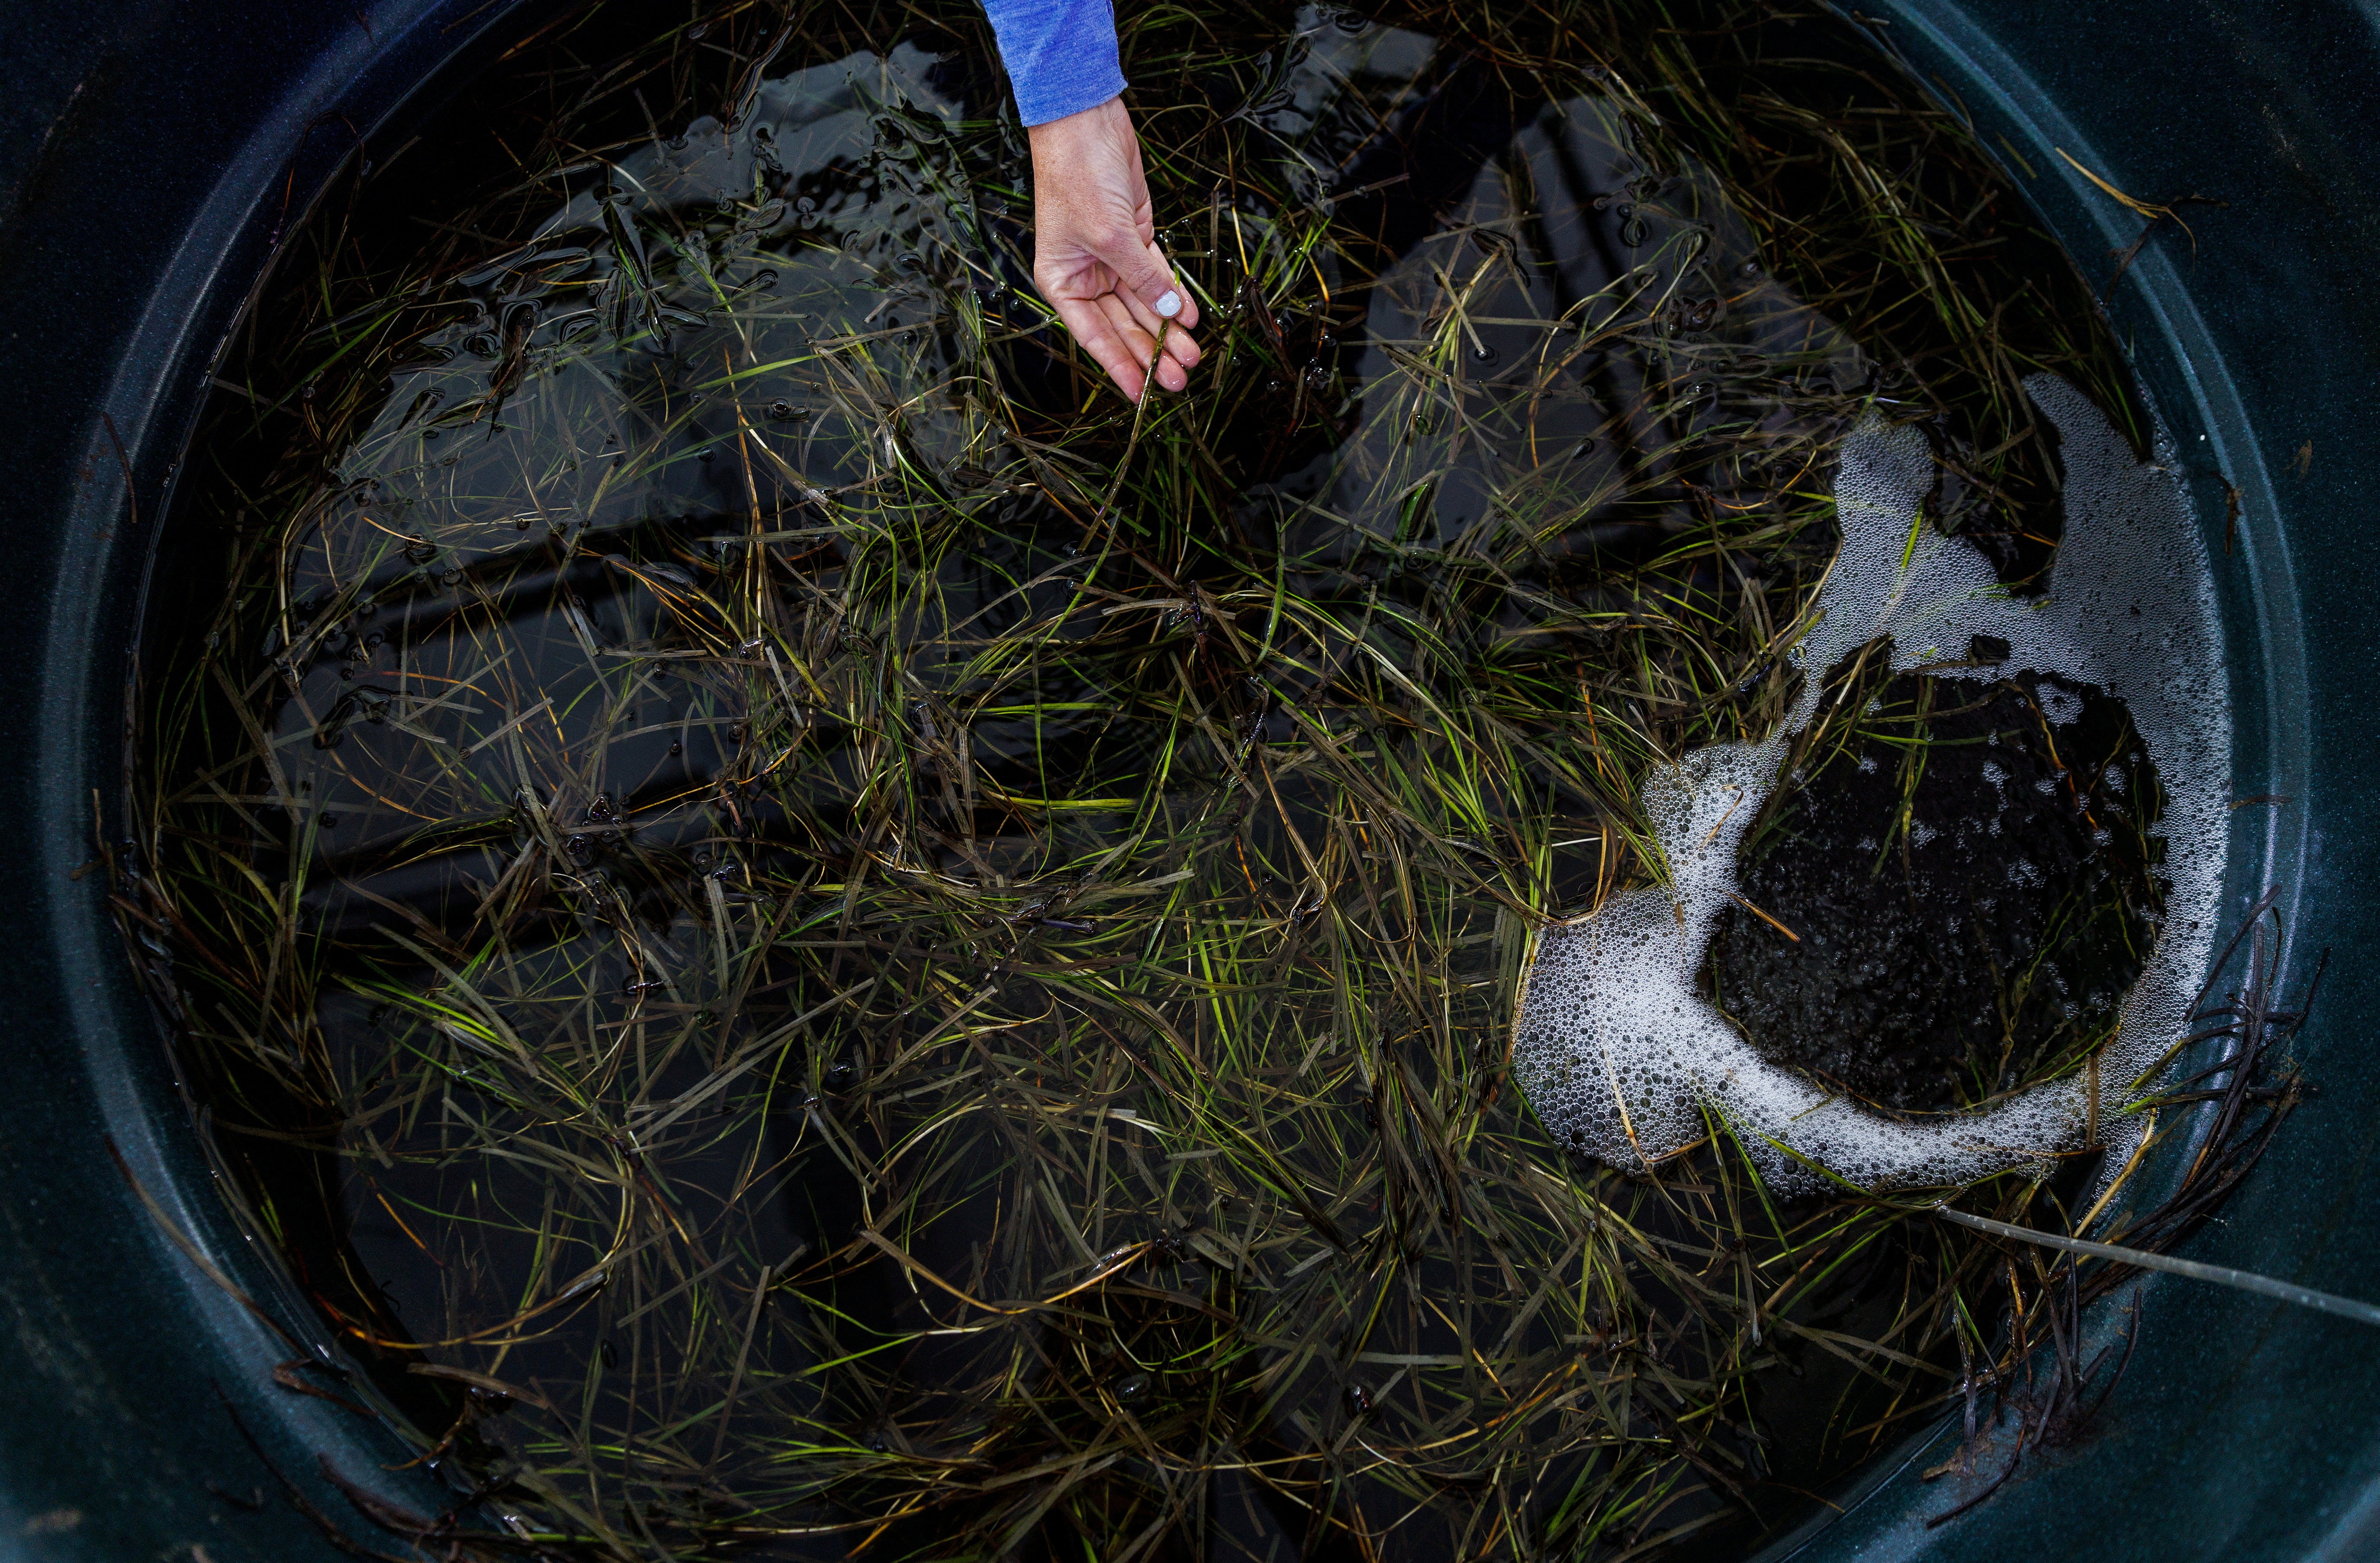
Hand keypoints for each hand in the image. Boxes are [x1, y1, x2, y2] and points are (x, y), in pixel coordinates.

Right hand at [1026, 96, 1201, 400]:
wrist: (1085, 122)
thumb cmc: (1077, 177)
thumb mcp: (1111, 236)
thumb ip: (1144, 279)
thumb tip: (1171, 314)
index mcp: (1062, 281)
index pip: (1094, 336)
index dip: (1119, 367)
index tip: (1141, 395)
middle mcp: (1085, 275)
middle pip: (1123, 325)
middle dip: (1151, 351)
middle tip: (1179, 379)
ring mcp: (1111, 257)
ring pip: (1143, 304)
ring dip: (1167, 329)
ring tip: (1192, 356)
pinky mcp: (1134, 237)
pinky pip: (1156, 277)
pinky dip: (1173, 295)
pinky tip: (1190, 317)